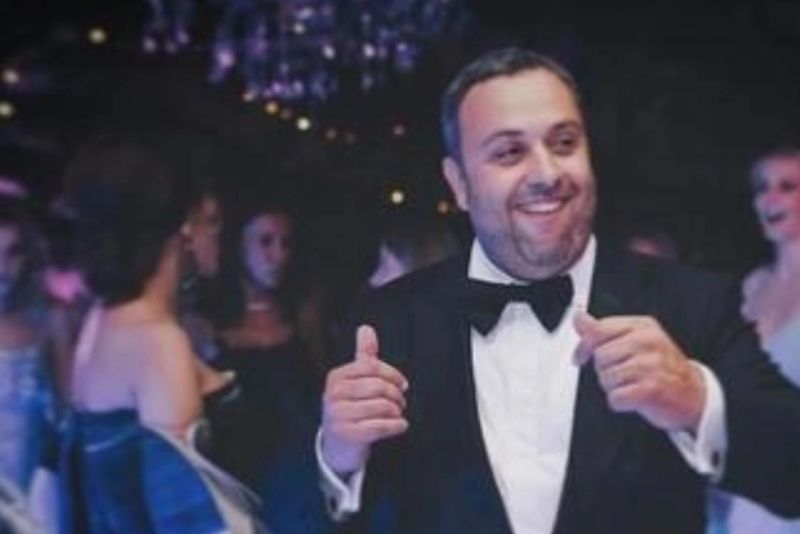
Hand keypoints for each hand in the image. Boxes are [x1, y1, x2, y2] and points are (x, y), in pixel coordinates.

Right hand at [321, 324, 408, 476]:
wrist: (337, 446)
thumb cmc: (350, 408)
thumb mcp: (355, 381)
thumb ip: (364, 356)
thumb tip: (366, 328)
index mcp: (336, 377)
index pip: (371, 367)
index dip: (393, 374)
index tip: (403, 384)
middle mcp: (333, 395)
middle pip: (378, 387)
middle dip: (396, 395)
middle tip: (401, 402)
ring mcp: (338, 415)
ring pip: (381, 407)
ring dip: (397, 411)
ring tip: (398, 414)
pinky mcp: (347, 435)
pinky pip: (380, 426)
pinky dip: (396, 426)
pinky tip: (400, 425)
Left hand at [573, 311, 704, 432]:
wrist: (695, 394)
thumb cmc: (662, 367)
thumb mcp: (635, 340)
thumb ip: (604, 331)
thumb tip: (579, 318)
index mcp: (642, 326)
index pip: (599, 330)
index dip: (583, 347)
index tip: (580, 358)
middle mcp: (648, 342)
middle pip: (600, 357)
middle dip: (605, 370)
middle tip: (624, 375)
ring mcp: (651, 365)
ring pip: (605, 378)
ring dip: (614, 387)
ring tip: (633, 385)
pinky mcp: (651, 390)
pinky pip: (615, 398)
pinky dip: (620, 402)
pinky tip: (635, 398)